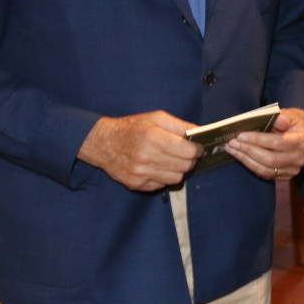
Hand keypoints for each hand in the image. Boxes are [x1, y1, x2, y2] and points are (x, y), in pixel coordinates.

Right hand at [78, 111, 201, 190]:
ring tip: (172, 160)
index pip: (188, 152)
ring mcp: (140, 173)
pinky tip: (158, 167)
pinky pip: (162, 185)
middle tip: (185, 154)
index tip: (196, 147)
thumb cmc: (131, 128)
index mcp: (153, 138)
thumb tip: (201, 132)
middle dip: (190, 160)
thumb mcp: (156, 118)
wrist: (102, 143)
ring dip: (178, 170)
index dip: (196, 150)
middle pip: (185, 167)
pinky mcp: (136, 184)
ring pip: (176, 179)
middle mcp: (146, 157)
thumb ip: (180, 125)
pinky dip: (164, 177)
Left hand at [224, 106, 303, 182]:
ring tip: (232, 150)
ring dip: (246, 160)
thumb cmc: (292, 122)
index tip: (240, 135)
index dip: (258, 140)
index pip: (278, 142)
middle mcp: (300, 158)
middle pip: (270, 159)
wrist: (300, 133)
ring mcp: (294, 169)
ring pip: (266, 169)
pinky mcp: (286, 176)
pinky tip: (241, 157)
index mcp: (303, 141)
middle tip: (232, 143)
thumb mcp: (290, 114)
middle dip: (248, 150)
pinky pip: (265, 174)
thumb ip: (282, 117)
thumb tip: (277, 119)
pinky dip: (251, 166)